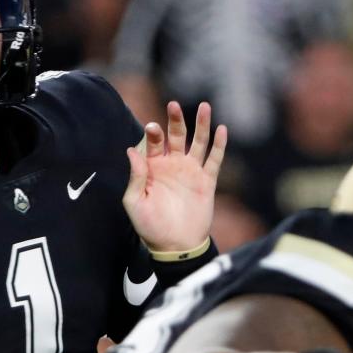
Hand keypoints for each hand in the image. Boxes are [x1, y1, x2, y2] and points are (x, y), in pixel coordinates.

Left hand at [124, 101, 226, 251]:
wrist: (175, 246)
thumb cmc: (149, 226)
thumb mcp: (135, 202)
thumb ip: (135, 176)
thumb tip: (131, 150)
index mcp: (153, 167)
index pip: (154, 143)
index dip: (153, 133)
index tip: (152, 127)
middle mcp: (173, 165)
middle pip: (176, 136)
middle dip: (175, 120)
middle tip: (173, 105)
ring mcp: (191, 171)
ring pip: (198, 142)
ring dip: (201, 124)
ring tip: (204, 107)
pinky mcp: (207, 181)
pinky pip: (215, 160)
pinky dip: (219, 145)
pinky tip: (221, 129)